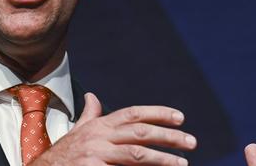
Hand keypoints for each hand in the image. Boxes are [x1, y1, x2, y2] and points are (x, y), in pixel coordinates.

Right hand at [33, 92, 195, 165]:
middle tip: (191, 142)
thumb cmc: (64, 154)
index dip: (158, 113)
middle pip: (140, 132)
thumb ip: (90, 115)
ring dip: (162, 159)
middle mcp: (99, 136)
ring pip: (136, 154)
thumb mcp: (78, 132)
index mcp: (99, 125)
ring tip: (182, 163)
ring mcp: (96, 154)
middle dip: (168, 136)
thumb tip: (93, 96)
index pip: (133, 113)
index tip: (180, 118)